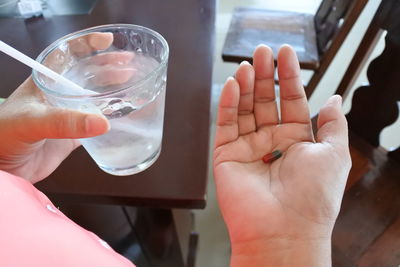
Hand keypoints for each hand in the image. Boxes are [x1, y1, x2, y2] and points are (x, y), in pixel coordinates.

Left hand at [0, 32, 134, 183]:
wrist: (1, 166)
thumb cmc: (3, 134)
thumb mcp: (32, 121)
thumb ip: (64, 122)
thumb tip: (101, 122)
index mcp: (47, 81)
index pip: (69, 55)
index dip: (89, 45)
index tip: (109, 42)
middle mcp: (60, 94)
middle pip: (89, 73)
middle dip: (109, 66)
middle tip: (129, 64)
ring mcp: (68, 114)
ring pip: (96, 97)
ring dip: (114, 91)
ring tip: (131, 85)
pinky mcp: (74, 135)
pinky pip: (97, 123)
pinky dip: (112, 118)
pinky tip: (124, 115)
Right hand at [213, 45, 350, 265]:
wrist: (284, 231)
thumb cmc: (313, 198)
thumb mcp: (335, 154)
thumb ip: (333, 124)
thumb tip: (335, 99)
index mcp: (297, 140)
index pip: (291, 100)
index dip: (289, 76)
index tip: (286, 53)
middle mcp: (272, 141)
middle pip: (266, 100)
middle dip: (265, 75)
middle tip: (262, 51)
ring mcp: (248, 147)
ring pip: (245, 108)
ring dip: (246, 84)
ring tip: (248, 63)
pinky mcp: (227, 155)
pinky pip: (226, 123)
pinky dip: (229, 103)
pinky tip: (234, 85)